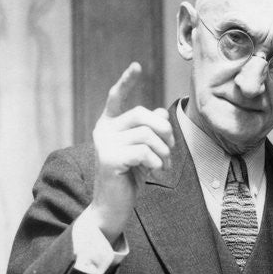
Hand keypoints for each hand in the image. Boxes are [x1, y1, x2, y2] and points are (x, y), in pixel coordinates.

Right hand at [91, 63, 174, 242]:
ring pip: (147, 134)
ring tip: (163, 165)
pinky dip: (156, 162)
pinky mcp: (109, 159)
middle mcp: (103, 130)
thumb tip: (161, 113)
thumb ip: (149, 132)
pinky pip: (144, 151)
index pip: (116, 97)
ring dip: (163, 151)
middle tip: (170, 150)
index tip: (136, 66)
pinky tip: (155, 172)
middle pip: (142, 115)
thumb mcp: (143, 152)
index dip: (127, 81)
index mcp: (109, 125)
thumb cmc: (129, 178)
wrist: (113, 207)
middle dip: (164, 131)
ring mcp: (104, 144)